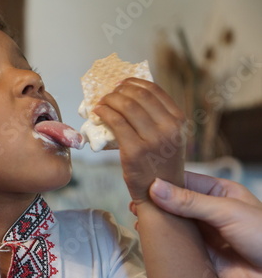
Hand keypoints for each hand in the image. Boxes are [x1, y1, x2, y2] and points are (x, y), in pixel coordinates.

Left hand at [94, 78, 185, 203]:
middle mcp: (169, 128)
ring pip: (126, 106)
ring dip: (109, 100)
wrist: (160, 194)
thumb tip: (130, 95)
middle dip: (119, 90)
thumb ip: (157, 117)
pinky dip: (104, 112)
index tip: (122, 83)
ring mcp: (152, 139)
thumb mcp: (169, 137)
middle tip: (108, 93)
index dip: (134, 82)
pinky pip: (115, 122)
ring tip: (102, 102)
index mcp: (179, 120)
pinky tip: (98, 112)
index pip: (154, 90)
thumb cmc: (160, 164)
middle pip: (138, 95)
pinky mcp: (134, 151)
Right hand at [149, 171, 261, 277]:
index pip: (184, 180)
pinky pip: (176, 245)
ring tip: (138, 217)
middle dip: (156, 201)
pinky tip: (150, 237)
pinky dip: (162, 241)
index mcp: (219, 192)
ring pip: (174, 223)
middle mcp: (209, 211)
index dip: (163, 180)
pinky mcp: (200, 255)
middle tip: (135, 201)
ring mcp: (204, 233)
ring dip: (157, 221)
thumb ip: (189, 201)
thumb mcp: (226, 211)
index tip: (141, 180)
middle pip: (175, 202)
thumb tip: (156, 188)